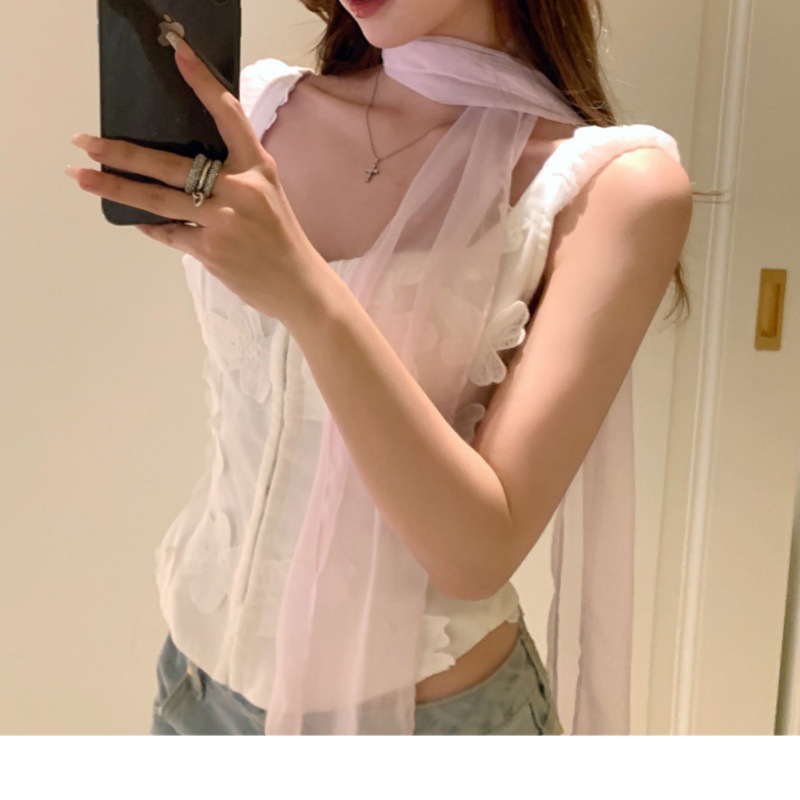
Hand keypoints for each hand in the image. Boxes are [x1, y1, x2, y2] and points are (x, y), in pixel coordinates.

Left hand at [66, 31, 322, 323]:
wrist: (298, 285)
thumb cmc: (280, 239)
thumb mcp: (267, 194)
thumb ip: (234, 174)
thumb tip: (182, 166)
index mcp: (258, 168)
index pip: (228, 115)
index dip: (203, 83)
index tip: (178, 54)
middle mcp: (240, 189)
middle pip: (170, 163)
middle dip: (122, 153)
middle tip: (87, 142)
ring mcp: (223, 220)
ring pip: (156, 199)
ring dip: (114, 188)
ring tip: (81, 178)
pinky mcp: (210, 250)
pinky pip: (168, 232)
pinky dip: (150, 226)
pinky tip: (135, 220)